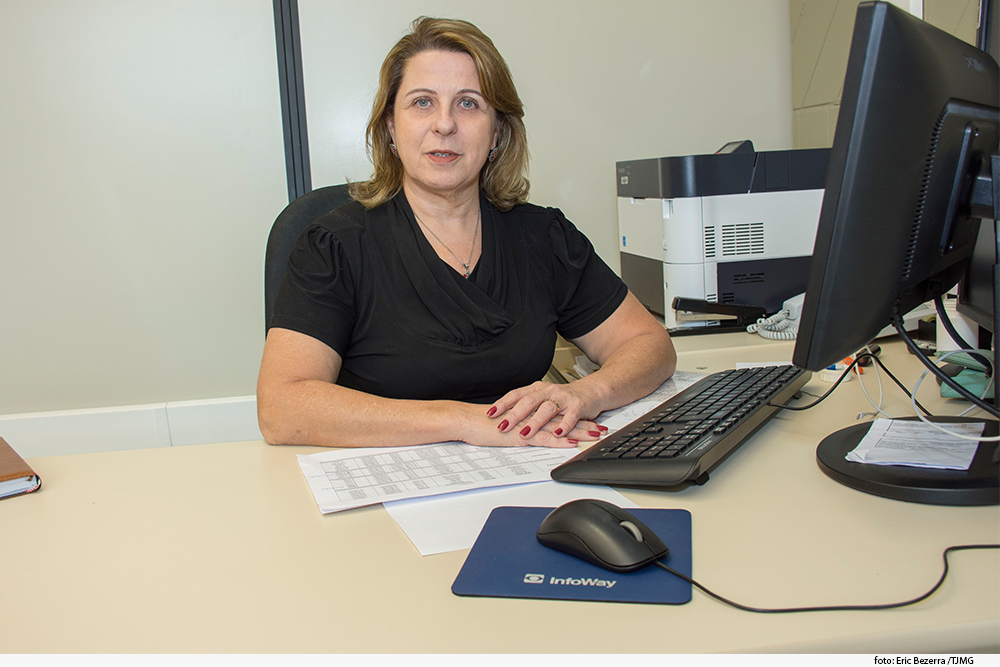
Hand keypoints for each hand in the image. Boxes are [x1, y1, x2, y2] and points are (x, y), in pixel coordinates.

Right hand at [451, 400, 600, 448]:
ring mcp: (527, 426)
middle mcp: (531, 417)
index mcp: (529, 413)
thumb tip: (526, 431)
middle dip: (584, 423)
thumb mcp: (505, 426)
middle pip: (563, 419)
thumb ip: (519, 426)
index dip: (575, 418)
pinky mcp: (520, 436)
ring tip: (595, 434)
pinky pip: (544, 438)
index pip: (557, 414)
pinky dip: (559, 440)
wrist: (466, 422)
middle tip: (602, 427)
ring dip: (578, 431)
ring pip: (558, 428)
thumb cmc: (481, 425)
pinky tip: (572, 443)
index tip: (591, 420)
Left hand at [485, 381, 608, 441]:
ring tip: (525, 432)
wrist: (593, 390)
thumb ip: (528, 406)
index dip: (503, 403)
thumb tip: (505, 416)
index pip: (516, 394)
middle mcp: (549, 391)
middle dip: (514, 414)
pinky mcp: (578, 406)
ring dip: (535, 422)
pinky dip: (564, 425)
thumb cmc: (566, 397)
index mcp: (538, 389)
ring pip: (547, 409)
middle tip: (502, 425)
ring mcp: (564, 398)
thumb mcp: (544, 398)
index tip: (490, 413)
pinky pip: (571, 416)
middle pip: (529, 401)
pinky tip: (558, 433)